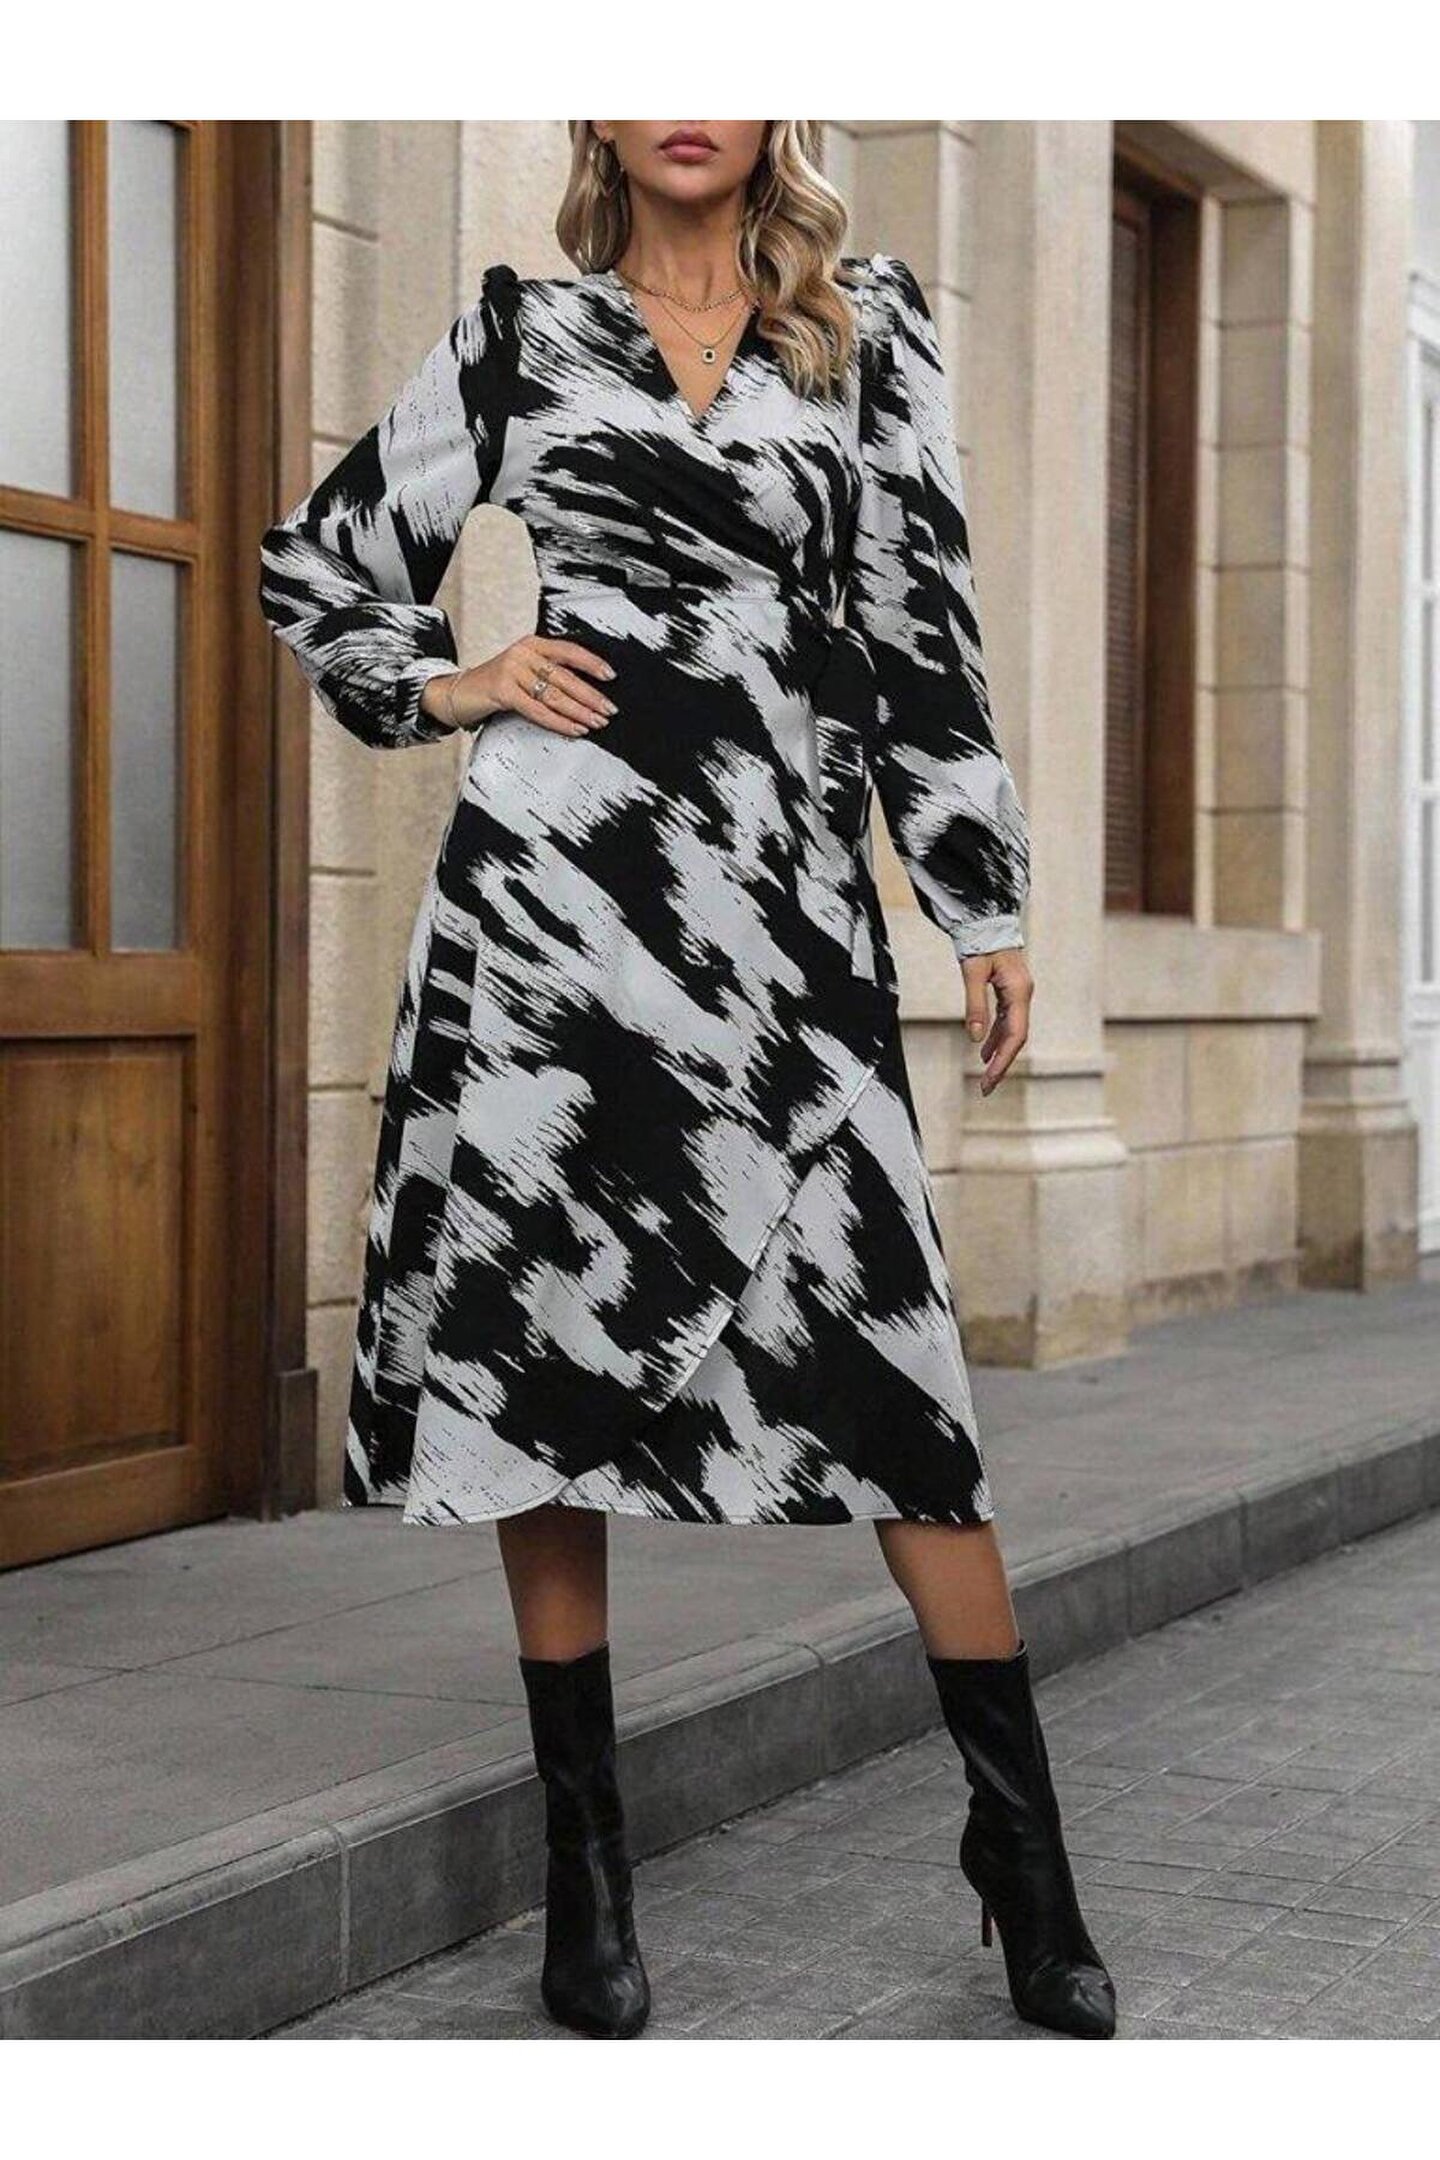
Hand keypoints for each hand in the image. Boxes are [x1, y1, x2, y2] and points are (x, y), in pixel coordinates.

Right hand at [421, 635, 616, 737]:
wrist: (457, 692)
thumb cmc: (496, 684)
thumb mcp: (522, 671)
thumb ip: (547, 674)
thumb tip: (586, 692)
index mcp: (532, 644)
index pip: (568, 650)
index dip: (591, 663)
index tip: (611, 676)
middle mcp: (522, 653)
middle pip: (565, 677)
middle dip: (590, 696)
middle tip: (609, 710)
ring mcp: (511, 670)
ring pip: (554, 695)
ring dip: (579, 712)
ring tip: (596, 722)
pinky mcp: (502, 690)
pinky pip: (538, 710)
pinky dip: (559, 722)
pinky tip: (574, 729)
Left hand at [961, 947, 1031, 1095]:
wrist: (986, 918)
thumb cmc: (979, 942)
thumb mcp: (972, 972)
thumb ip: (975, 1004)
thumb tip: (975, 1039)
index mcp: (1019, 992)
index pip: (1015, 1035)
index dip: (1003, 1061)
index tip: (989, 1080)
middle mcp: (1023, 995)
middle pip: (1017, 1038)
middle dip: (1002, 1064)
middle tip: (986, 1088)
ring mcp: (1019, 994)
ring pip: (1012, 1030)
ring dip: (999, 1052)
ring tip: (985, 1075)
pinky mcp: (1011, 991)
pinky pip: (1006, 1020)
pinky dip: (996, 1036)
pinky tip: (985, 1050)